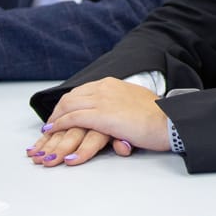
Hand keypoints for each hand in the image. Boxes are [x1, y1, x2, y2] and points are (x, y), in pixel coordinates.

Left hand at [30, 78, 171, 166]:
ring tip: (48, 130)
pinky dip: (59, 124)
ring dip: (55, 119)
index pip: (82, 91)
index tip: (62, 113)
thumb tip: (116, 112)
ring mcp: (102, 101)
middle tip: (51, 124)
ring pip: (68, 106)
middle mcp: (104, 88)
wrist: (167, 121)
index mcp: (112, 84)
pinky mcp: (101, 116)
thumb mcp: (135, 102)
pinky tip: (53, 131)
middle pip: (71, 97)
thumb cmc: (156, 116)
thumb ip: (121, 103)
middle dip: (58, 111)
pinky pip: (73, 118)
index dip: (68, 103)